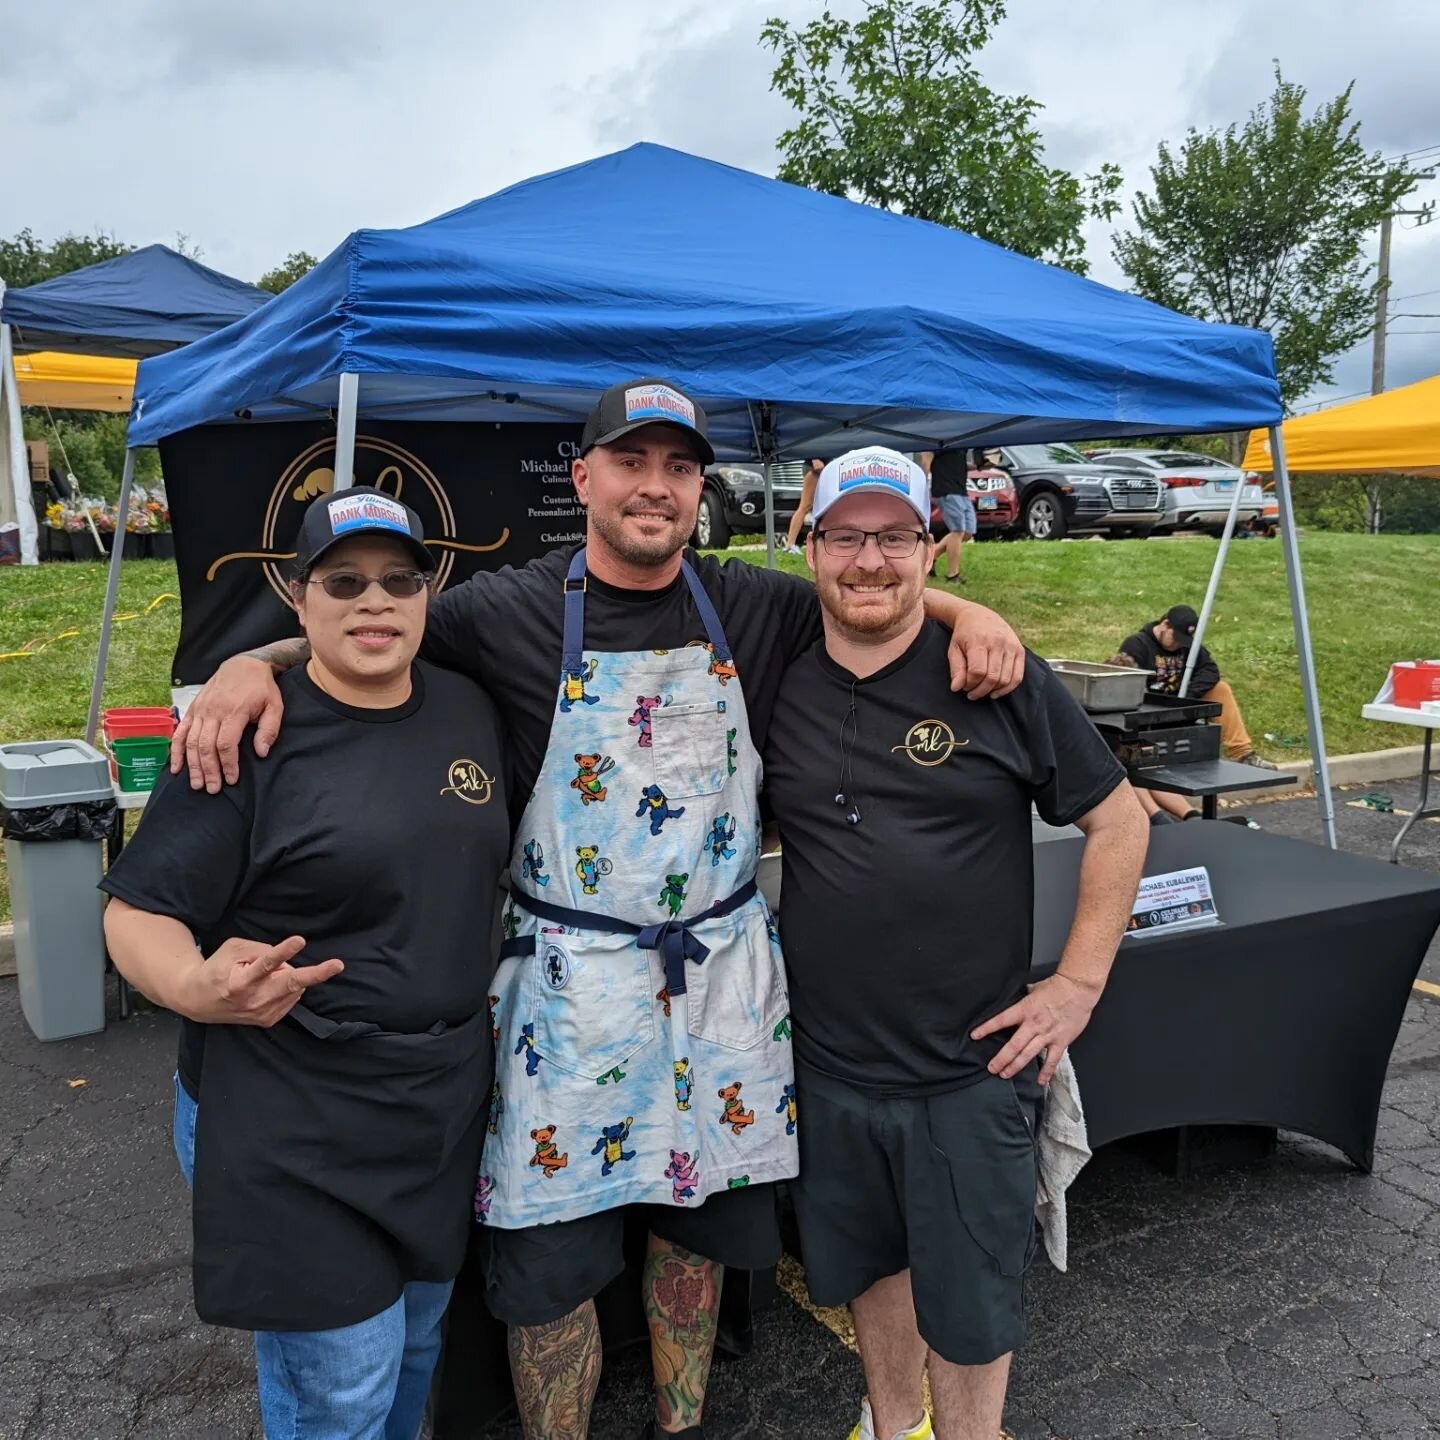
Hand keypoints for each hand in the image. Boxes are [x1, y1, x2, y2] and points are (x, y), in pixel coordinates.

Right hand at [170, 656, 284, 791]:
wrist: (243, 664)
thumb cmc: (261, 687)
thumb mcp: (275, 706)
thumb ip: (269, 730)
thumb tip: (261, 753)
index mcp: (234, 711)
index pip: (226, 744)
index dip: (228, 764)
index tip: (231, 779)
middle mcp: (213, 711)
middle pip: (205, 746)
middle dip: (208, 770)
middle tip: (213, 789)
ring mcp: (200, 710)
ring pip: (191, 742)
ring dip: (192, 765)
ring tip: (197, 784)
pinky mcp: (192, 709)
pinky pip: (180, 732)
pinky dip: (176, 750)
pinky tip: (176, 767)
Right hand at [179, 935, 343, 1026]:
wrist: (198, 1001)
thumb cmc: (217, 969)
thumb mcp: (233, 949)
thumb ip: (260, 950)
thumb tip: (286, 959)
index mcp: (240, 981)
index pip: (265, 964)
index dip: (283, 952)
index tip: (299, 941)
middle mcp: (253, 1000)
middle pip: (289, 984)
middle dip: (315, 974)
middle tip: (337, 965)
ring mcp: (262, 1013)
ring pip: (293, 987)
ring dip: (289, 975)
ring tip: (267, 975)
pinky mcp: (268, 1020)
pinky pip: (291, 997)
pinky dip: (287, 987)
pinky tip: (270, 986)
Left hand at [946, 604, 1024, 698]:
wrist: (979, 615)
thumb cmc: (964, 635)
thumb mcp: (954, 649)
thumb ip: (956, 669)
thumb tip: (957, 688)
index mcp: (979, 640)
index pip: (977, 671)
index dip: (970, 684)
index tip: (964, 687)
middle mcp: (998, 642)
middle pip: (992, 677)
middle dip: (980, 690)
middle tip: (971, 693)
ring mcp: (1011, 646)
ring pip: (1005, 679)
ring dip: (992, 691)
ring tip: (982, 691)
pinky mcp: (1020, 650)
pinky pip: (1018, 676)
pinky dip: (1008, 688)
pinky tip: (996, 692)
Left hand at [971, 973, 1099, 1084]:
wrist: (1077, 989)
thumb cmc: (1057, 987)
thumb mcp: (1033, 989)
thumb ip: (1023, 998)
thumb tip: (1014, 998)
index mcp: (1025, 1009)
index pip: (1001, 1020)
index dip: (986, 1029)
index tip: (975, 1036)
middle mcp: (1034, 1024)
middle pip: (1013, 1046)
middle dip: (1000, 1059)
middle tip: (991, 1068)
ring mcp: (1047, 1035)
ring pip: (1028, 1055)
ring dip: (1015, 1066)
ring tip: (1005, 1074)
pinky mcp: (1061, 1041)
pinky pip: (1052, 1060)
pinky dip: (1046, 1072)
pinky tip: (1040, 1081)